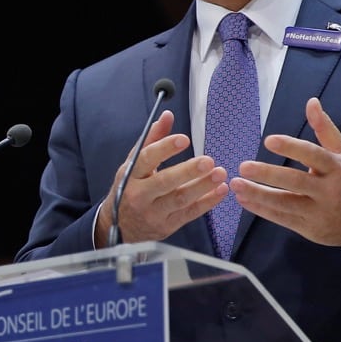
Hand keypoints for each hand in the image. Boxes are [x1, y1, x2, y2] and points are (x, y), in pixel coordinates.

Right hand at [95, 110, 228, 245]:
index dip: (165, 149)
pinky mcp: (167, 226)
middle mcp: (139, 195)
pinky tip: (220, 191)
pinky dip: (207, 203)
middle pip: (165, 182)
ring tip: (221, 174)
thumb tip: (167, 115)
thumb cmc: (130, 188)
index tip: (184, 139)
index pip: (146, 159)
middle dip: (188, 171)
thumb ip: (152, 139)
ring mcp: (153, 213)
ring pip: (180, 199)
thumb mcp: (134, 164)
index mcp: (130, 175)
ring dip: (202, 187)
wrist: (120, 226)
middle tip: (208, 161)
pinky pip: (189, 214)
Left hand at [232, 97, 340, 246]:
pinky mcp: (307, 227)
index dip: (291, 148)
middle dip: (268, 174)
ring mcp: (317, 211)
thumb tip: (311, 102)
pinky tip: (244, 200)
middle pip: (296, 181)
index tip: (268, 140)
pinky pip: (281, 218)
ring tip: (236, 184)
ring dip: (258, 194)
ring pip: (285, 203)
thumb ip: (324, 129)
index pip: (313, 155)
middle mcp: (328, 190)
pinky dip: (261, 210)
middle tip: (243, 166)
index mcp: (337, 168)